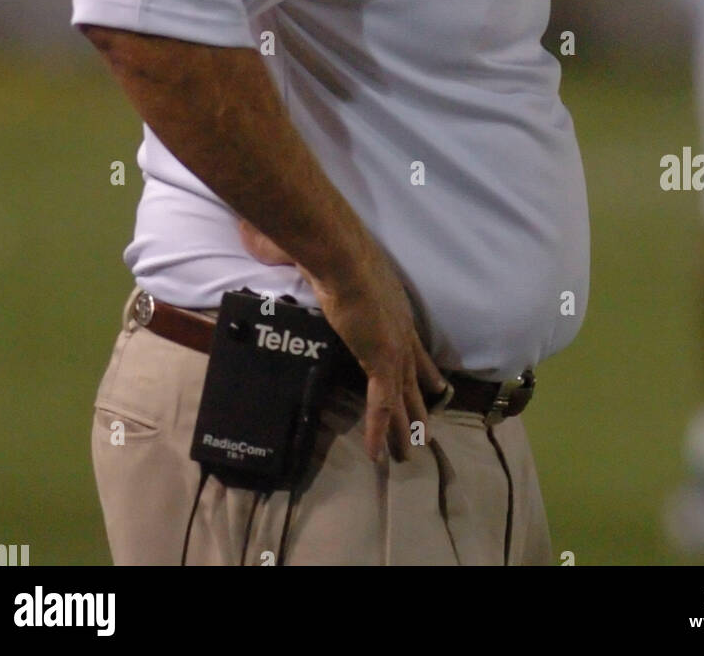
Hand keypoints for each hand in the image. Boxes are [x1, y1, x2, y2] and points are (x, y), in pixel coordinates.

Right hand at [239, 218, 446, 462]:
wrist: (340, 253)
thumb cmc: (330, 250)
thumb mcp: (326, 263)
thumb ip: (308, 265)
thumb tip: (268, 249)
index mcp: (394, 308)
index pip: (413, 345)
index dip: (424, 368)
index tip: (435, 386)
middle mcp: (401, 329)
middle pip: (413, 377)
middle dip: (418, 405)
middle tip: (426, 431)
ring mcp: (394, 346)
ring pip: (402, 398)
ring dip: (404, 429)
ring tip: (408, 453)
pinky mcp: (382, 360)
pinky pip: (381, 405)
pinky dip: (379, 431)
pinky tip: (377, 455)